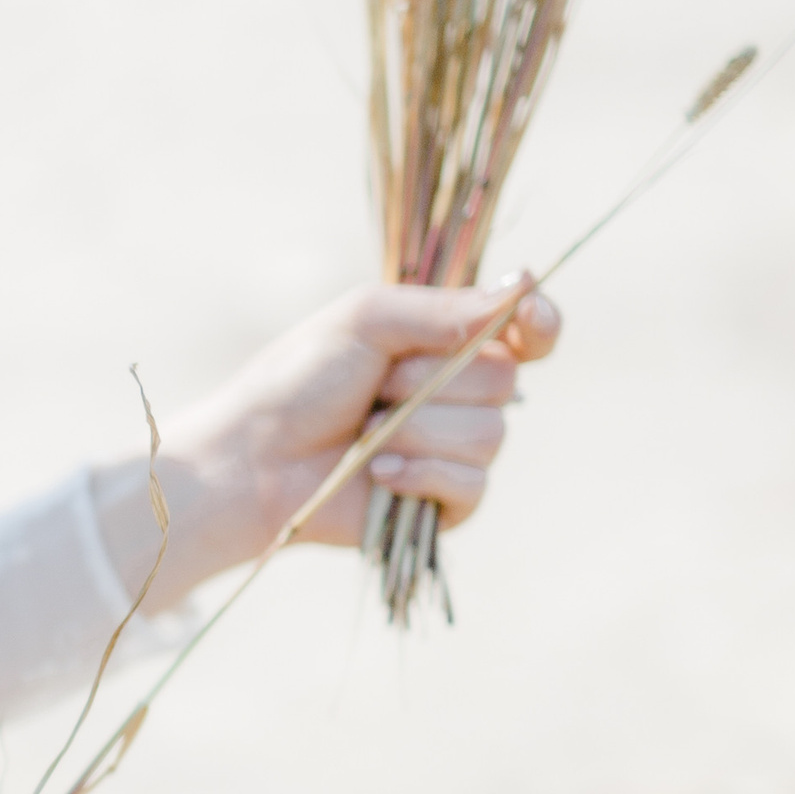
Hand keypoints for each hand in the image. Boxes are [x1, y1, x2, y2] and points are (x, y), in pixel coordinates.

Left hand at [99, 280, 562, 592]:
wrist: (256, 457)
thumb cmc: (299, 380)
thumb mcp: (365, 319)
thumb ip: (442, 308)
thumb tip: (519, 291)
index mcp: (449, 340)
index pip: (527, 329)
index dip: (539, 324)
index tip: (529, 325)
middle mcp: (462, 393)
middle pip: (504, 382)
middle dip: (432, 381)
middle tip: (375, 387)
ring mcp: (458, 449)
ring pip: (489, 435)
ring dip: (416, 429)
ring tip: (365, 433)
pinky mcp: (446, 502)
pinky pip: (471, 484)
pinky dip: (419, 473)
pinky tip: (377, 472)